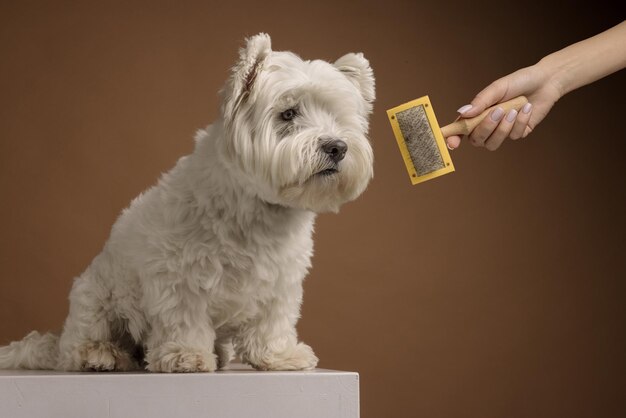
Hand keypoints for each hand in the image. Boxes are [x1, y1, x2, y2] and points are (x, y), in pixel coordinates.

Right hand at [446, 63, 562, 150]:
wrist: (545, 81)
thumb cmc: (518, 82)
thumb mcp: (497, 88)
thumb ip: (480, 102)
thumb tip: (462, 113)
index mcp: (477, 113)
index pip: (461, 129)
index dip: (453, 138)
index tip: (452, 143)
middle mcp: (487, 124)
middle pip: (476, 140)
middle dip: (486, 128)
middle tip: (498, 111)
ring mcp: (502, 131)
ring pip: (493, 143)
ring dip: (503, 128)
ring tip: (513, 110)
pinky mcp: (518, 133)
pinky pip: (514, 136)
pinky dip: (520, 121)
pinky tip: (526, 108)